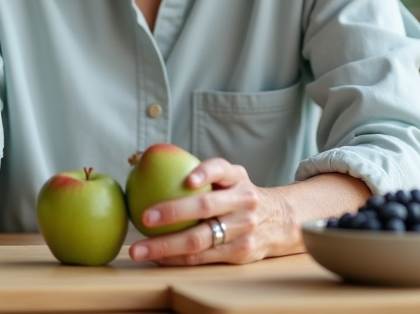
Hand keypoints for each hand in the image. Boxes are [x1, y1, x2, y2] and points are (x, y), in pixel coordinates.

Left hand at [128, 158, 288, 265]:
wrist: (280, 221)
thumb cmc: (240, 196)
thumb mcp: (232, 178)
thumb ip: (203, 174)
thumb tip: (148, 160)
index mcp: (238, 178)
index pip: (221, 169)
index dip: (204, 172)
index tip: (187, 180)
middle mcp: (244, 202)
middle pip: (206, 207)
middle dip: (172, 213)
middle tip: (144, 217)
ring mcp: (243, 230)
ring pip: (200, 240)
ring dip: (165, 246)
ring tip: (139, 249)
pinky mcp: (239, 253)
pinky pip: (201, 258)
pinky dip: (176, 259)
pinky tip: (157, 259)